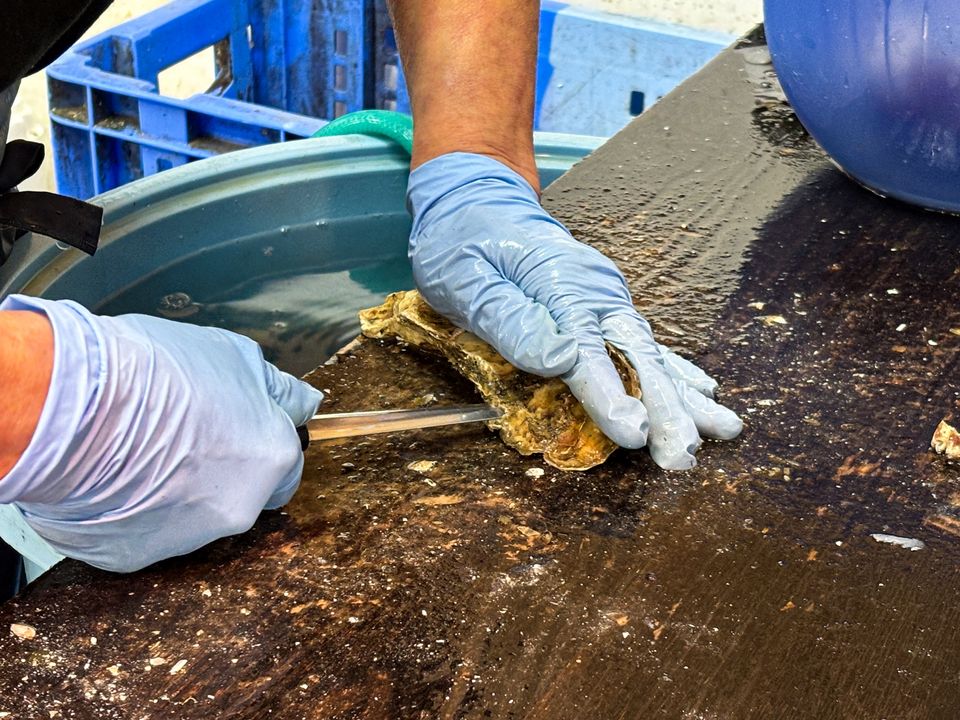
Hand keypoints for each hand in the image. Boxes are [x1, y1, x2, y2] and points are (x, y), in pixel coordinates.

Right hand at [0, 295, 321, 571]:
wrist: (73, 413)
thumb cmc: (153, 376)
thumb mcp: (234, 356)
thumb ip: (276, 389)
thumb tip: (302, 401)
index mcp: (273, 458)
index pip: (289, 463)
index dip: (262, 440)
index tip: (239, 425)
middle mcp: (241, 507)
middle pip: (245, 492)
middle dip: (225, 469)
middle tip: (187, 434)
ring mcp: (190, 538)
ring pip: (196, 514)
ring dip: (181, 488)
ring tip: (141, 448)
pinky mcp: (139, 556)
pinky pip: (147, 531)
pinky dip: (138, 509)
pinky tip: (116, 475)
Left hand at [407, 153, 741, 469]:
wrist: (474, 198)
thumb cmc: (460, 242)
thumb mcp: (466, 281)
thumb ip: (512, 322)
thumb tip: (562, 360)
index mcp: (559, 285)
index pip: (588, 350)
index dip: (611, 396)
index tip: (635, 435)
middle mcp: (594, 291)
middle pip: (636, 355)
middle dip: (665, 407)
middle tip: (686, 453)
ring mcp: (604, 296)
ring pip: (650, 352)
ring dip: (682, 395)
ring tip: (725, 429)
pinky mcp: (603, 304)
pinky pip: (643, 343)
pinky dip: (674, 371)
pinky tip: (702, 392)